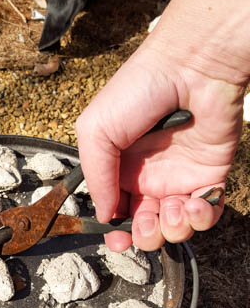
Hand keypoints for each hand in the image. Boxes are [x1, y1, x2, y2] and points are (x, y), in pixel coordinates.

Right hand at [76, 44, 243, 250]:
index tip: (116, 240)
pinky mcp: (210, 176)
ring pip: (176, 226)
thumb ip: (96, 177)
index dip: (115, 232)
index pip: (115, 211)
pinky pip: (207, 213)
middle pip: (145, 227)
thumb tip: (104, 214)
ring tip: (172, 208)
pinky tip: (193, 203)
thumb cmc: (138, 89)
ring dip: (173, 228)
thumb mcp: (95, 130)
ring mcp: (180, 177)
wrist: (191, 67)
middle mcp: (148, 177)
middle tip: (145, 225)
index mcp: (118, 168)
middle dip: (145, 236)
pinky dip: (201, 218)